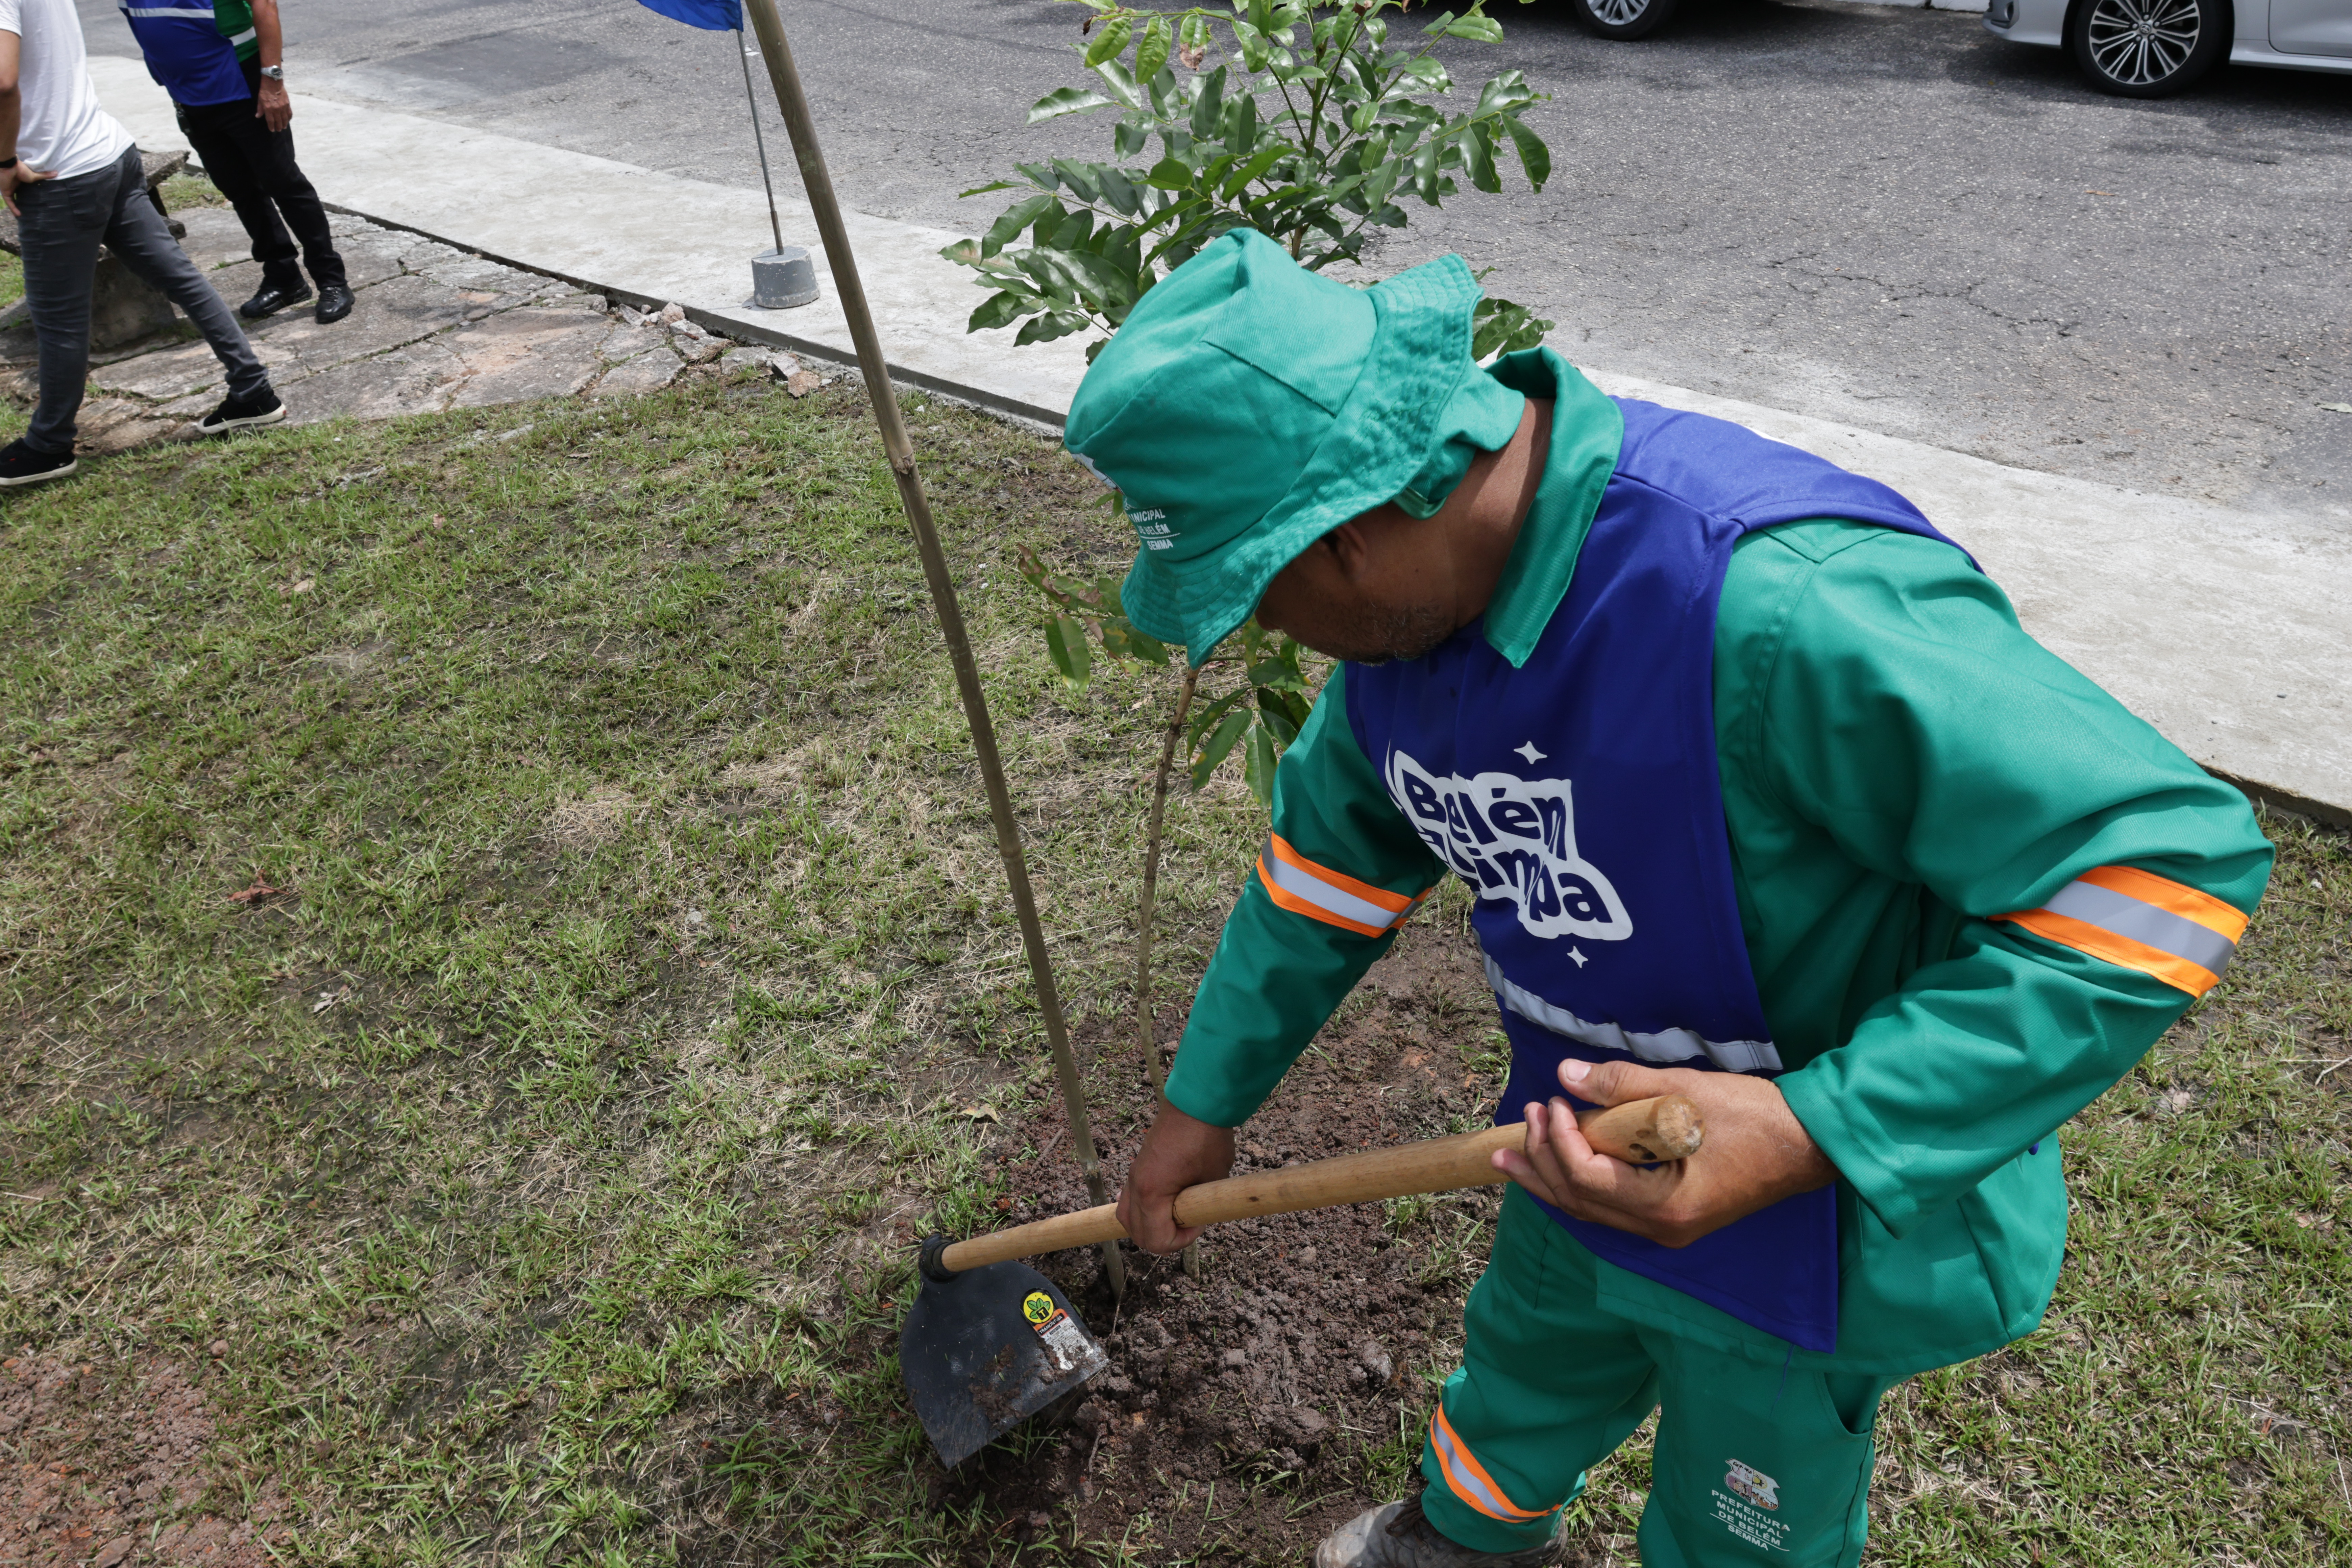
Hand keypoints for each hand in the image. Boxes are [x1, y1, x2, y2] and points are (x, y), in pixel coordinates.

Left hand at [2, 162, 53, 216]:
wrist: (9, 166)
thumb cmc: (21, 169)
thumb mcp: (35, 175)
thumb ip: (44, 176)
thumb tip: (56, 173)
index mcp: (21, 181)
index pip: (25, 190)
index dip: (29, 196)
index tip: (35, 201)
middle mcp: (15, 186)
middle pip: (19, 196)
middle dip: (23, 203)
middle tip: (30, 210)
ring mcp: (9, 190)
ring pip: (13, 201)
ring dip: (17, 208)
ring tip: (24, 216)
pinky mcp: (5, 193)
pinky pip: (9, 202)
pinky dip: (13, 208)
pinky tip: (19, 215)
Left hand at [256, 79, 290, 131]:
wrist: (273, 82)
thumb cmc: (264, 90)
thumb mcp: (259, 99)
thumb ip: (260, 108)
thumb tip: (258, 116)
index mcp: (268, 108)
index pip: (270, 120)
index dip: (271, 126)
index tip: (272, 130)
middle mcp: (276, 109)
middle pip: (278, 121)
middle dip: (278, 127)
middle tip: (279, 130)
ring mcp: (283, 107)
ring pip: (285, 118)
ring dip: (284, 124)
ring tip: (284, 127)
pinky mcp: (287, 104)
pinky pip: (289, 113)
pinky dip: (289, 118)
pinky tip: (288, 120)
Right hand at [1114, 1100, 1234, 1255]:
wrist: (1197, 1101)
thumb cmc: (1207, 1139)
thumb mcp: (1212, 1181)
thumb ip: (1199, 1207)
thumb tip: (1196, 1219)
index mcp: (1152, 1193)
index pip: (1155, 1240)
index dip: (1180, 1241)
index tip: (1198, 1224)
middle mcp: (1136, 1185)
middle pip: (1136, 1233)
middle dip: (1163, 1238)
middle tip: (1188, 1224)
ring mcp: (1134, 1175)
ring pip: (1127, 1216)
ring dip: (1149, 1225)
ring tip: (1176, 1217)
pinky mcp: (1139, 1166)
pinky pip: (1131, 1198)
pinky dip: (1143, 1209)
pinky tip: (1165, 1203)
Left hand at [1491, 1057, 1835, 1247]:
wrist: (1810, 1143)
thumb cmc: (1755, 1116)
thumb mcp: (1686, 1091)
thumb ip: (1623, 1085)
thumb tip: (1566, 1075)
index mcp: (1665, 1206)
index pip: (1587, 1178)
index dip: (1558, 1141)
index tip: (1551, 1103)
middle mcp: (1661, 1229)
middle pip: (1579, 1203)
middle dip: (1540, 1163)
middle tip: (1520, 1123)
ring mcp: (1667, 1228)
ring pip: (1591, 1210)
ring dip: (1550, 1178)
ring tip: (1513, 1154)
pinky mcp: (1673, 1217)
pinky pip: (1611, 1207)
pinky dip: (1579, 1185)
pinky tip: (1558, 1168)